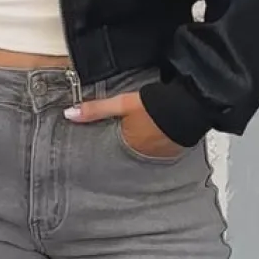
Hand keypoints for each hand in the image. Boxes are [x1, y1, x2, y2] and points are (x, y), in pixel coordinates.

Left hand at [66, 88, 181, 159]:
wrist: (189, 105)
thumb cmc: (155, 105)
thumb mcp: (121, 104)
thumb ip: (96, 110)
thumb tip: (69, 115)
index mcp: (128, 145)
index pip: (111, 151)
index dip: (109, 146)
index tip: (106, 144)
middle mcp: (143, 154)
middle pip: (129, 151)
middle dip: (126, 145)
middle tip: (127, 136)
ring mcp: (160, 154)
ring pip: (145, 151)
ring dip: (143, 144)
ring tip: (143, 133)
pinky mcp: (174, 150)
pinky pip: (161, 150)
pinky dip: (158, 143)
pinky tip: (158, 134)